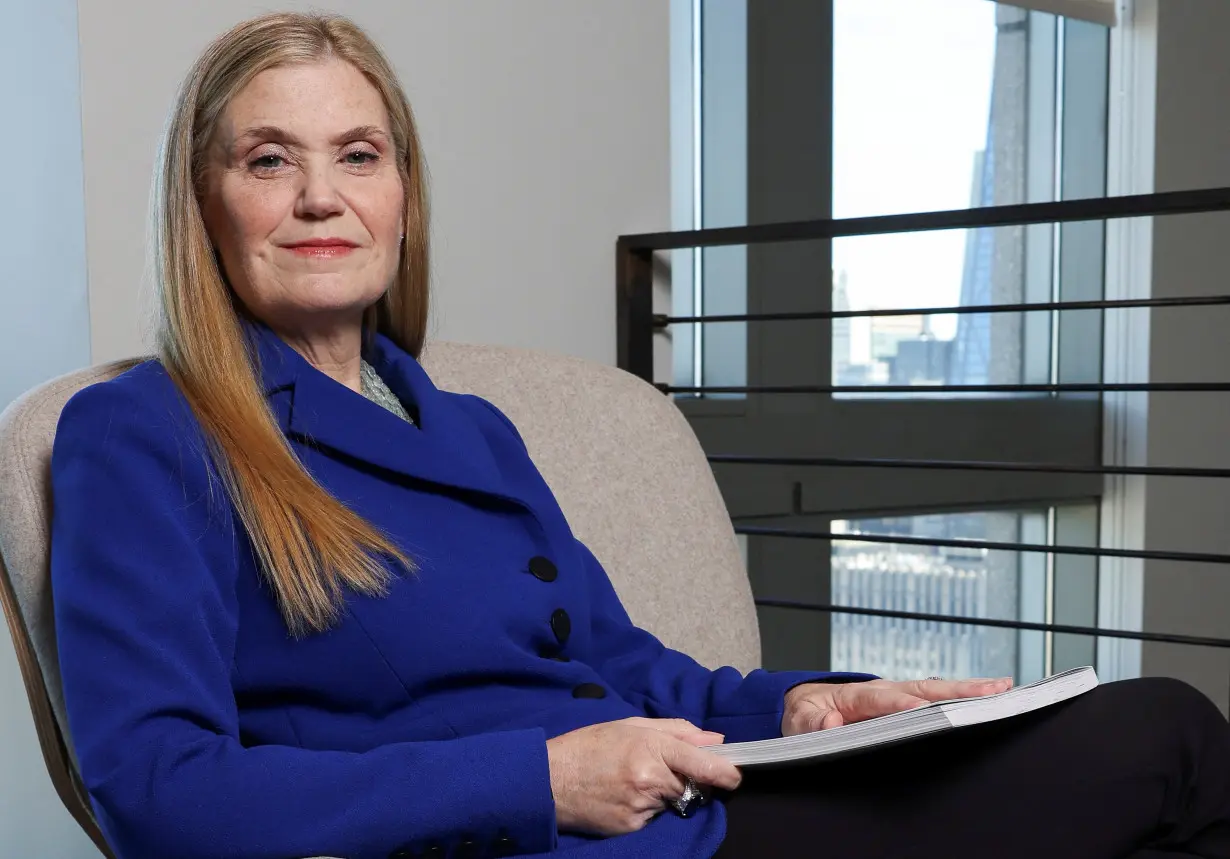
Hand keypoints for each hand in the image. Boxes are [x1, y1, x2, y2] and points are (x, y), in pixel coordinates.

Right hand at [546, 717, 742, 835]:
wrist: (549, 780)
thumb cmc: (589, 746)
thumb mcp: (631, 725)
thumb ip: (677, 731)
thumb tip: (714, 739)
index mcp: (650, 748)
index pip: (700, 763)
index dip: (724, 771)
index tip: (735, 775)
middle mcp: (649, 779)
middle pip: (688, 785)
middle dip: (681, 779)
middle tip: (654, 768)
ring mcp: (640, 807)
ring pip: (670, 802)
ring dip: (661, 794)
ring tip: (629, 780)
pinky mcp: (631, 827)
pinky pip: (653, 818)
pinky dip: (645, 809)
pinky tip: (622, 797)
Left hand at [782, 676, 1013, 735]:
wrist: (807, 705)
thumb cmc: (805, 714)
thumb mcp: (799, 722)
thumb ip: (813, 725)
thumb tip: (831, 722)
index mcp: (856, 695)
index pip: (881, 699)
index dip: (900, 705)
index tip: (921, 710)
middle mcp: (884, 690)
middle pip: (923, 689)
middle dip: (956, 690)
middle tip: (991, 690)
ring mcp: (898, 695)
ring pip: (937, 691)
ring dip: (969, 691)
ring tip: (1003, 690)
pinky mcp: (907, 703)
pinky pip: (937, 700)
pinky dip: (964, 697)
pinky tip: (991, 698)